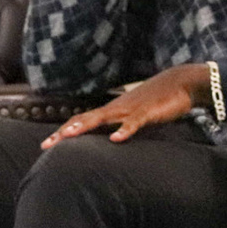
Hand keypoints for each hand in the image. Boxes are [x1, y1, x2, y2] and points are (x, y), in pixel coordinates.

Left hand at [42, 65, 210, 147]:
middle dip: (65, 132)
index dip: (63, 131)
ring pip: (103, 118)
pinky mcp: (148, 112)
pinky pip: (133, 122)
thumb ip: (122, 125)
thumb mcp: (135, 115)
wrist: (180, 83)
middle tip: (46, 144)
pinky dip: (124, 130)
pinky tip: (116, 139)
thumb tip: (110, 140)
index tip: (46, 143)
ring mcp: (130, 109)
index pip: (82, 120)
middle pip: (85, 119)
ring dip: (85, 126)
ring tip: (68, 135)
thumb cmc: (158, 101)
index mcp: (112, 110)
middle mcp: (116, 108)